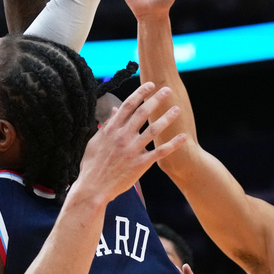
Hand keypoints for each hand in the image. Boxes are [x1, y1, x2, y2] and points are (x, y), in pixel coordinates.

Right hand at [76, 83, 185, 202]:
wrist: (93, 188)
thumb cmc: (91, 166)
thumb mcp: (94, 142)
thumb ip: (106, 126)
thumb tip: (114, 111)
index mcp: (111, 129)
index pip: (128, 105)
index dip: (140, 93)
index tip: (150, 85)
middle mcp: (123, 136)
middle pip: (143, 113)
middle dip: (156, 99)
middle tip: (167, 90)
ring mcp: (132, 150)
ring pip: (154, 130)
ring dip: (167, 118)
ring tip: (177, 109)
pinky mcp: (140, 164)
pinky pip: (160, 152)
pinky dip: (173, 144)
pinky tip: (183, 137)